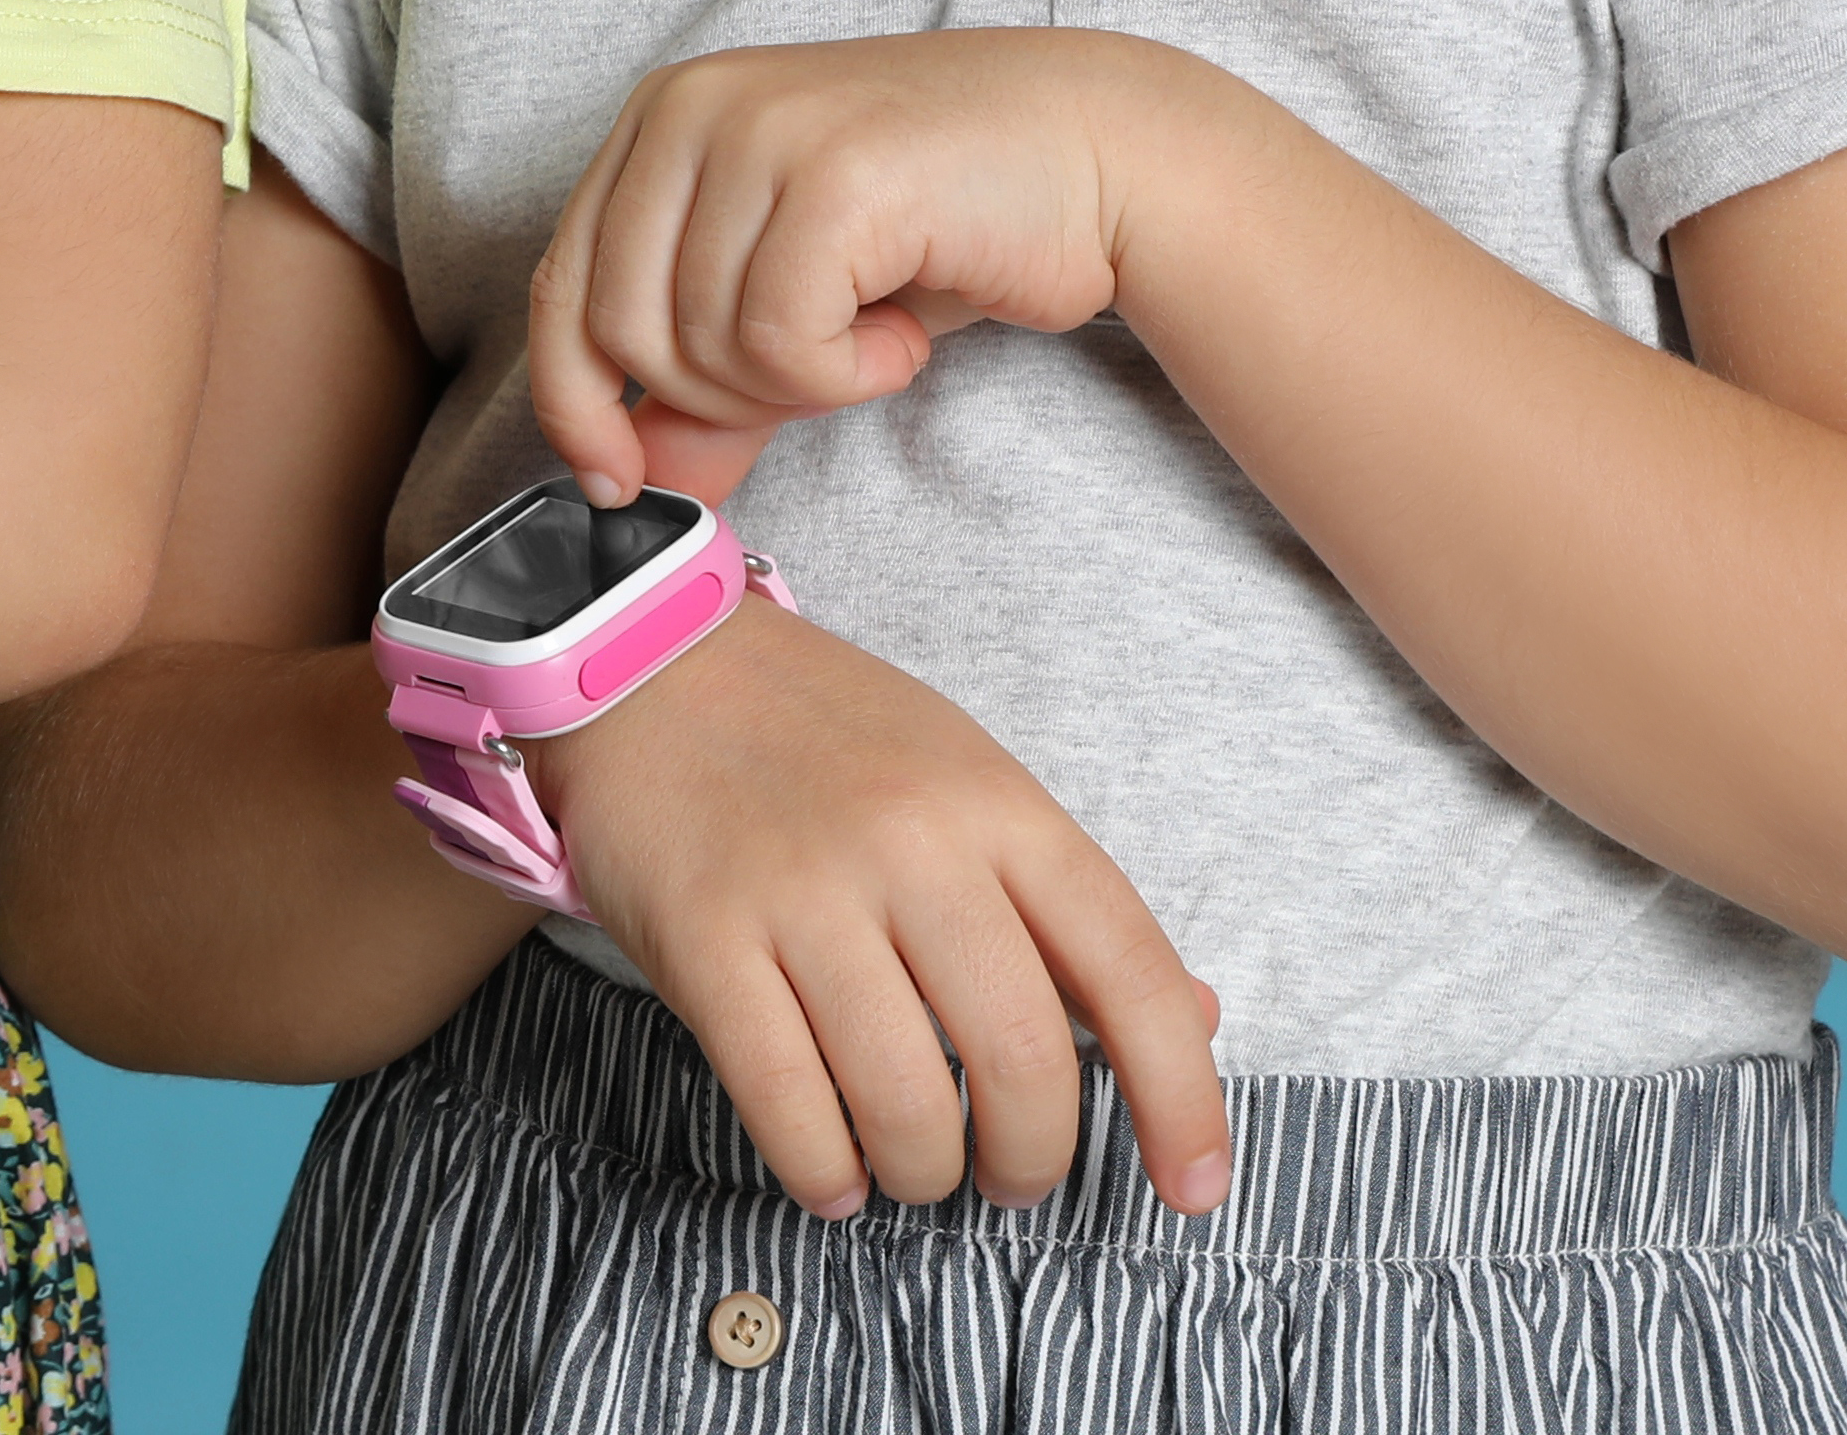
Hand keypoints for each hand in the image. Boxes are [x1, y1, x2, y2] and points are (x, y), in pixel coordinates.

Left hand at [529, 30, 1185, 502]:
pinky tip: (904, 329)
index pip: (562, 287)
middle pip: (623, 330)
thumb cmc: (948, 222)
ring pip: (701, 342)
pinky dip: (850, 372)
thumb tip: (636, 483)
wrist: (1100, 157)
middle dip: (723, 394)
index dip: (577, 403)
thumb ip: (710, 386)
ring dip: (802, 383)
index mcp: (662, 120)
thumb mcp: (801, 304)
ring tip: (875, 330)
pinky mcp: (832, 175)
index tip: (620, 480)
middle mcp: (693, 107)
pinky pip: (780, 341)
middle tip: (821, 368)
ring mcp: (760, 129)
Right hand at [540, 602, 1228, 1218]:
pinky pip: (784, 1100)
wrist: (652, 660)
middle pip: (1022, 1058)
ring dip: (923, 1172)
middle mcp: (913, 846)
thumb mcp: (973, 785)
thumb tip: (1194, 1021)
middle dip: (1031, 1159)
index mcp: (1000, 809)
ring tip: (913, 1166)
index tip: (1194, 1187)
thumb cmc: (827, 740)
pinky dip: (822, 1170)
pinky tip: (832, 1171)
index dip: (1182, 1099)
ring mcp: (802, 891)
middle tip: (1009, 1174)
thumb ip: (1071, 909)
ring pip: (903, 1099)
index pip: (1131, 972)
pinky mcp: (702, 933)